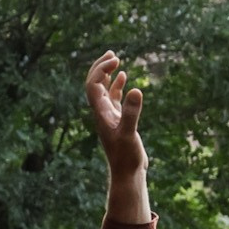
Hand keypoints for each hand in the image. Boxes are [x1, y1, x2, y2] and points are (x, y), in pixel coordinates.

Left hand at [85, 50, 146, 176]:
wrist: (127, 174)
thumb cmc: (126, 158)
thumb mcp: (129, 134)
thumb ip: (131, 113)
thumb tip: (135, 90)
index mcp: (100, 113)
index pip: (93, 85)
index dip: (101, 70)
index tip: (116, 60)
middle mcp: (102, 113)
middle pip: (94, 84)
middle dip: (101, 67)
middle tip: (112, 53)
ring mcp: (109, 116)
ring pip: (104, 90)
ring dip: (107, 73)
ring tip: (116, 59)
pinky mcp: (118, 121)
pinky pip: (114, 98)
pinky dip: (117, 86)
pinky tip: (124, 77)